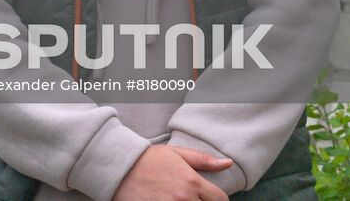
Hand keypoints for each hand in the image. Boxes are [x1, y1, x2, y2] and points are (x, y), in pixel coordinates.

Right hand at [112, 146, 232, 200]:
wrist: (121, 167)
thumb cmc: (149, 159)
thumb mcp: (176, 153)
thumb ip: (203, 160)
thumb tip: (228, 163)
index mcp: (192, 181)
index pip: (220, 199)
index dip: (218, 199)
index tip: (210, 197)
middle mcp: (184, 198)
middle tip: (192, 197)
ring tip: (181, 199)